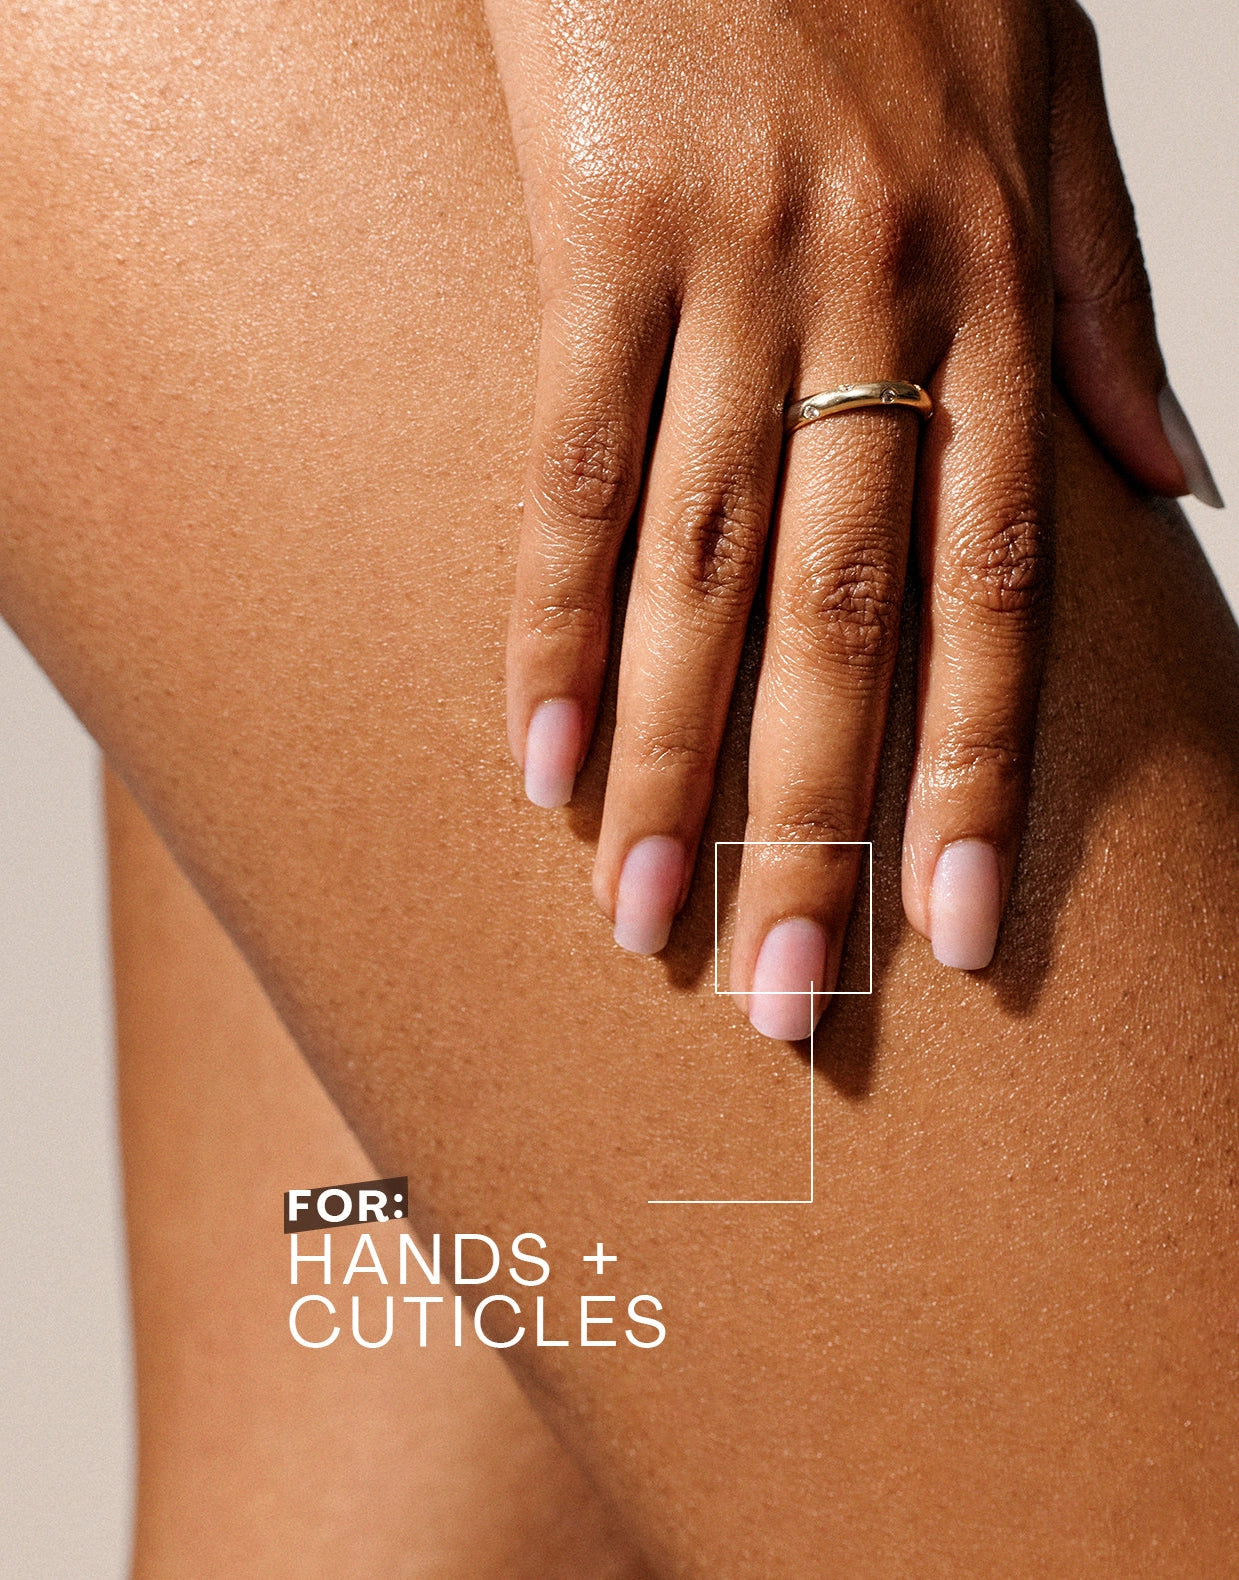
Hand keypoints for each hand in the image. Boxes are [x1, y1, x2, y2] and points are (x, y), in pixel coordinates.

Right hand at [492, 0, 1222, 1039]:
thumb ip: (1113, 307)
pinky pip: (571, 469)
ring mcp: (726, 283)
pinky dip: (554, 624)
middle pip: (840, 621)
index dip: (982, 779)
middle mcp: (871, 311)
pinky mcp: (596, 245)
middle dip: (814, 826)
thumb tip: (1173, 485)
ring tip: (644, 923)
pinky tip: (542, 760)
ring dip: (673, 768)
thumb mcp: (1061, 112)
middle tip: (782, 996)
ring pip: (700, 574)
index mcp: (999, 295)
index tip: (957, 935)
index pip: (996, 593)